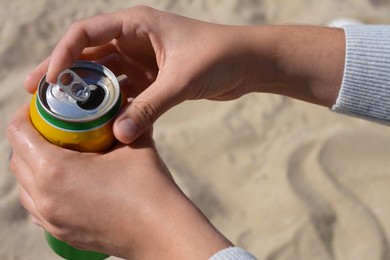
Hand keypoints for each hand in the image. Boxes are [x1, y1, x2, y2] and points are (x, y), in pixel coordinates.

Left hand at [7, 104, 230, 258]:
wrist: (161, 230)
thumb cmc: (148, 187)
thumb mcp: (135, 144)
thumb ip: (125, 119)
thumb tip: (124, 103)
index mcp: (56, 171)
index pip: (19, 133)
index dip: (25, 114)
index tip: (40, 108)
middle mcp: (45, 198)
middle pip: (17, 160)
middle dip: (28, 139)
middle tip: (53, 128)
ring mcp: (52, 220)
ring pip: (24, 187)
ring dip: (33, 167)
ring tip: (58, 155)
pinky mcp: (62, 233)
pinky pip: (37, 208)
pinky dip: (41, 192)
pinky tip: (65, 185)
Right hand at [24, 6, 344, 143]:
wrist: (247, 63)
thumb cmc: (219, 56)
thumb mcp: (182, 79)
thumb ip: (151, 106)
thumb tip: (119, 134)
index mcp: (136, 25)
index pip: (86, 33)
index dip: (62, 54)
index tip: (49, 80)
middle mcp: (135, 40)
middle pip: (89, 55)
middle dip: (65, 74)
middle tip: (39, 95)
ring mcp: (143, 60)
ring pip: (107, 76)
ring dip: (89, 94)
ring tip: (67, 114)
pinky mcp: (154, 78)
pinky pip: (126, 91)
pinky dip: (115, 105)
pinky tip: (103, 122)